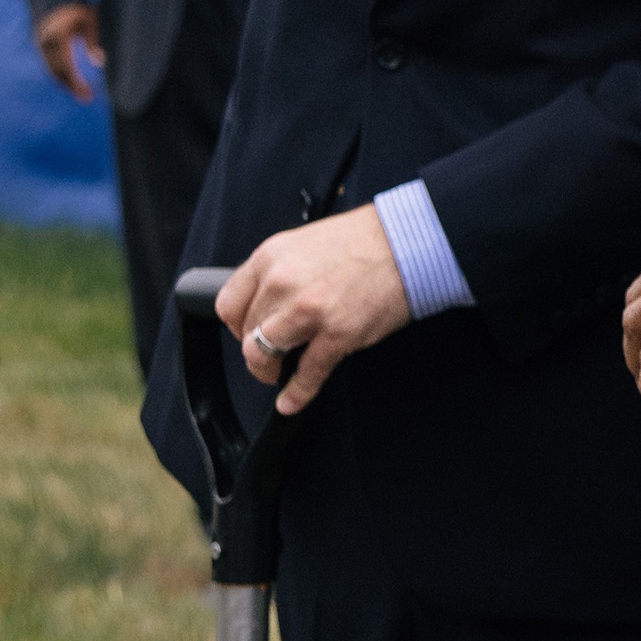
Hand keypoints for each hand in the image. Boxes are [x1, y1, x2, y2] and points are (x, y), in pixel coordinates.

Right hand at [32, 2, 102, 102]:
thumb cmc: (78, 8)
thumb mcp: (92, 20)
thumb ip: (95, 40)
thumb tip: (100, 63)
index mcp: (58, 38)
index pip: (66, 67)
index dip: (76, 83)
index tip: (88, 94)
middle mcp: (46, 44)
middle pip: (57, 72)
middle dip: (71, 87)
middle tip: (87, 98)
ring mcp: (41, 46)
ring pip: (52, 70)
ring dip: (66, 83)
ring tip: (82, 93)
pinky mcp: (41, 47)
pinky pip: (50, 65)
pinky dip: (61, 75)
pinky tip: (73, 82)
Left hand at [219, 208, 412, 414]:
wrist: (412, 241)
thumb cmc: (368, 239)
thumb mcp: (306, 243)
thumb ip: (281, 270)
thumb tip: (269, 303)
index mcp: (271, 257)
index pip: (228, 304)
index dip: (237, 325)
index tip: (249, 333)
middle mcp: (282, 283)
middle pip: (246, 332)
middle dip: (257, 348)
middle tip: (272, 354)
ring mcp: (308, 310)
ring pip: (263, 354)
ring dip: (268, 371)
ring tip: (278, 375)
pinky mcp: (337, 334)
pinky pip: (306, 373)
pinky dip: (296, 393)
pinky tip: (292, 401)